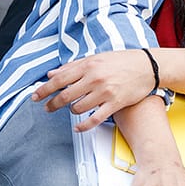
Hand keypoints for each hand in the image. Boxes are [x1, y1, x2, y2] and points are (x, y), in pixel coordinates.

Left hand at [33, 49, 155, 126]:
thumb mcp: (97, 58)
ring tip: (71, 109)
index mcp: (89, 65)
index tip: (35, 96)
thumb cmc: (123, 61)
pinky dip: (83, 126)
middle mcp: (95, 79)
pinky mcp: (114, 104)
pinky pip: (94, 119)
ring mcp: (105, 92)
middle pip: (65, 96)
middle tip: (47, 108)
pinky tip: (77, 127)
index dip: (44, 90)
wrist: (149, 66)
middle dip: (52, 104)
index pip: (59, 79)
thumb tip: (52, 73)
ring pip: (77, 108)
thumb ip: (74, 66)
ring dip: (70, 111)